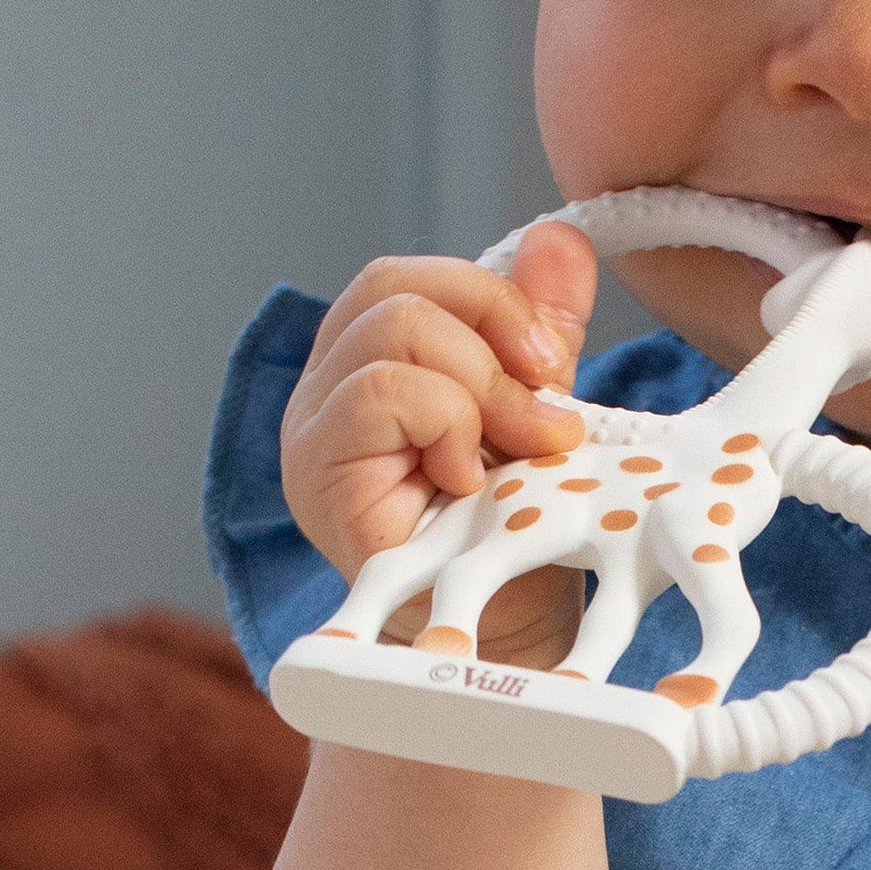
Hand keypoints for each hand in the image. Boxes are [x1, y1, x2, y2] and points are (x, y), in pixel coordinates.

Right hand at [281, 221, 596, 618]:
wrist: (508, 633)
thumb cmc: (512, 531)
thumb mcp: (537, 408)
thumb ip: (538, 328)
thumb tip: (559, 236)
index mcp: (367, 365)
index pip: (406, 279)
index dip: (489, 297)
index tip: (552, 360)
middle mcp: (324, 392)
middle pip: (392, 287)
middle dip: (491, 335)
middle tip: (544, 409)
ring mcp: (311, 433)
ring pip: (390, 333)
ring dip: (478, 387)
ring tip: (512, 452)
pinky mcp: (317, 476)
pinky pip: (379, 393)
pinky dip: (445, 422)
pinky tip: (466, 481)